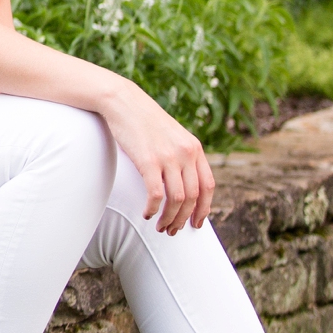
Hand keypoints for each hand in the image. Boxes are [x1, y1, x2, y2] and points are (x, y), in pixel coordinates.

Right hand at [98, 81, 213, 233]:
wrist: (124, 102)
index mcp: (195, 148)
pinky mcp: (148, 161)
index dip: (204, 209)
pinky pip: (156, 194)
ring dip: (169, 218)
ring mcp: (168, 157)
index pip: (208, 186)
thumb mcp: (172, 136)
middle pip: (193, 197)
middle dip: (184, 219)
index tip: (197, 223)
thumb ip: (182, 156)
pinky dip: (153, 209)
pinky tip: (146, 213)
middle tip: (173, 230)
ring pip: (177, 200)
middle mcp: (186, 153)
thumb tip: (184, 184)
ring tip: (160, 226)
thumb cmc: (144, 121)